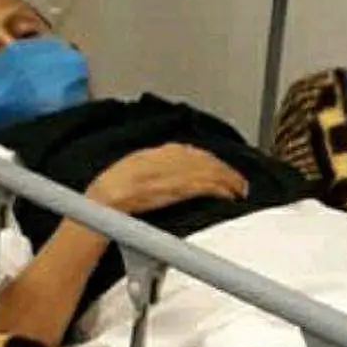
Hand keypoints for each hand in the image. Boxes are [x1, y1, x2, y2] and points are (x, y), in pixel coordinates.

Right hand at [87, 145, 248, 215]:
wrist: (108, 196)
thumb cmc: (116, 185)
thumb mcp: (138, 164)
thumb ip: (159, 164)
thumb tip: (172, 170)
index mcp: (164, 149)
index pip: (197, 152)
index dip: (213, 162)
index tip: (221, 169)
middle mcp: (175, 156)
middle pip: (209, 161)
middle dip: (226, 171)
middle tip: (239, 182)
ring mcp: (179, 172)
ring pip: (213, 173)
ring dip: (230, 181)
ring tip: (239, 191)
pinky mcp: (181, 188)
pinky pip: (208, 186)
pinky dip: (222, 190)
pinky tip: (230, 197)